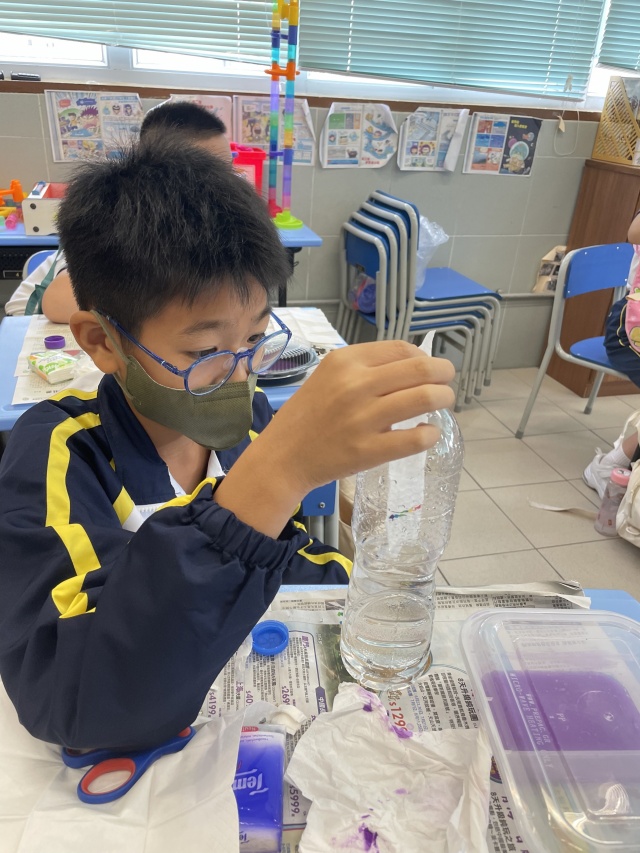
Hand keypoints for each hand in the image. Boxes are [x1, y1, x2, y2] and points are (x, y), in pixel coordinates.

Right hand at [265, 341, 454, 490]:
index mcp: (346, 362)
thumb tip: (414, 364)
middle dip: (444, 374)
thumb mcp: (328, 376)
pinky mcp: (369, 450)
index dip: (425, 356)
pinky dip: (430, 434)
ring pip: (425, 398)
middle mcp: (356, 385)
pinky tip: (428, 433)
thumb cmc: (308, 414)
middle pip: (421, 369)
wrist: (283, 456)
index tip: (429, 368)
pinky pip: (416, 438)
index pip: (402, 349)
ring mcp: (363, 419)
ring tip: (442, 404)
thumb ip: (365, 368)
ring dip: (443, 399)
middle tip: (446, 384)